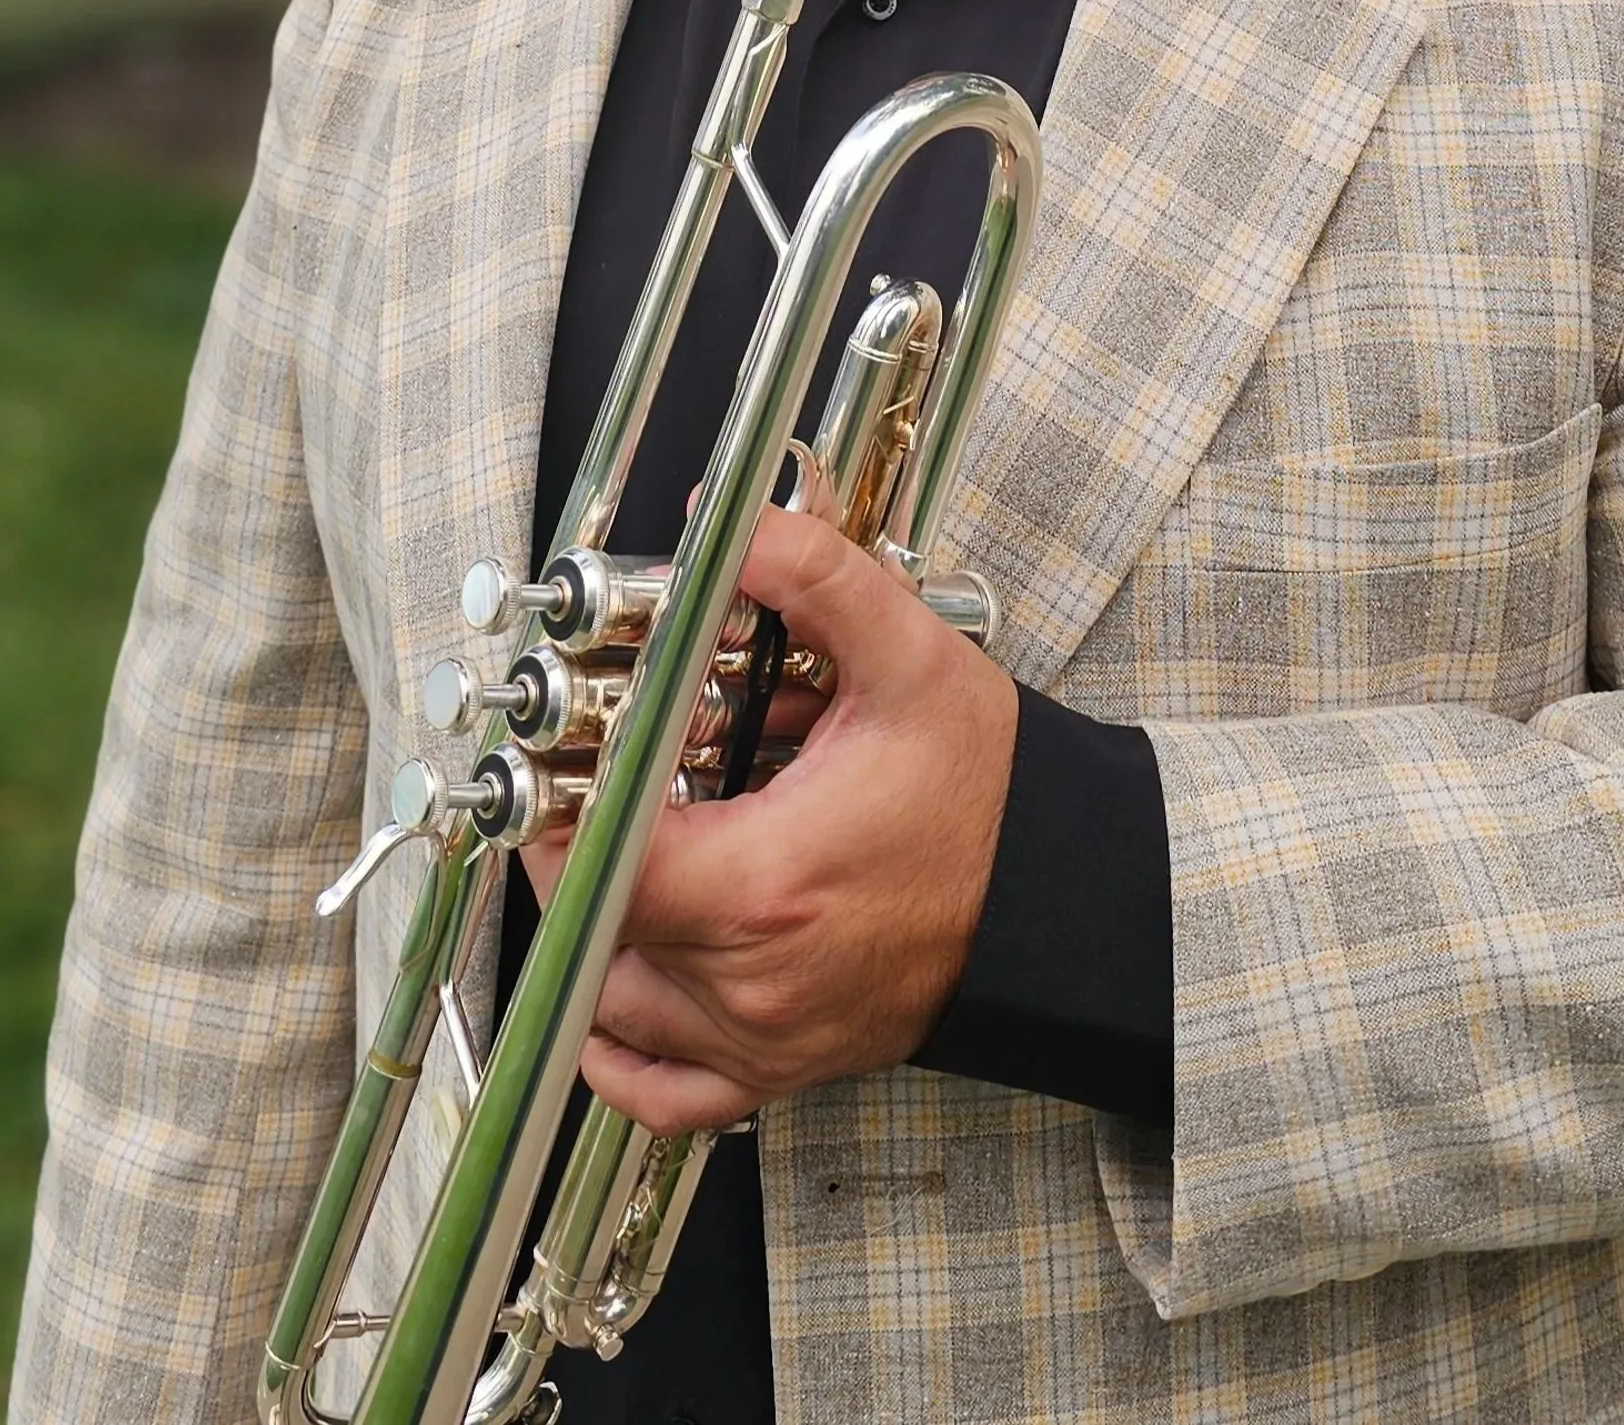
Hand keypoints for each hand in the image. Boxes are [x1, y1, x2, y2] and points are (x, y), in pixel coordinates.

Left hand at [546, 506, 1018, 1135]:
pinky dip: (620, 1054)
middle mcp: (750, 981)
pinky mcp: (781, 1067)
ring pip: (612, 1008)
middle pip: (592, 931)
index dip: (562, 813)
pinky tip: (614, 995)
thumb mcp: (909, 658)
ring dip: (596, 934)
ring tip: (623, 861)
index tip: (568, 764)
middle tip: (593, 789)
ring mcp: (762, 1037)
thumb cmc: (986, 792)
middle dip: (578, 852)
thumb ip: (815, 577)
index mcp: (763, 885)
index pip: (598, 869)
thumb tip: (730, 526)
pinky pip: (664, 1096)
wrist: (1061, 895)